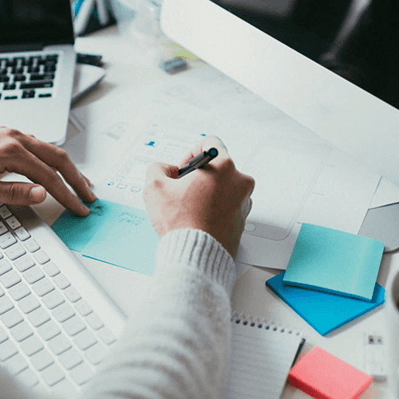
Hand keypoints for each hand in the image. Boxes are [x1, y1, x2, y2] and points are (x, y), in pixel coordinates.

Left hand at [0, 126, 95, 215]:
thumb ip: (11, 192)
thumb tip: (42, 193)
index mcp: (10, 151)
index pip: (49, 176)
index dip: (67, 195)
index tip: (79, 209)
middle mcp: (13, 137)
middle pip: (57, 158)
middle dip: (77, 179)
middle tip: (89, 197)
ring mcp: (9, 133)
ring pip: (49, 150)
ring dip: (67, 168)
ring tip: (79, 183)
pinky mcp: (2, 135)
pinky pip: (37, 146)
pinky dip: (52, 159)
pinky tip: (52, 167)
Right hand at [142, 137, 254, 256]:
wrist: (196, 256)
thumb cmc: (181, 223)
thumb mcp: (154, 186)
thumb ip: (158, 168)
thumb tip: (166, 170)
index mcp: (224, 166)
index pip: (210, 142)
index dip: (191, 152)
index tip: (183, 169)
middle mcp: (240, 181)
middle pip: (217, 167)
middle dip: (198, 176)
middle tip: (182, 191)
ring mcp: (244, 202)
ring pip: (223, 187)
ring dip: (207, 193)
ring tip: (189, 208)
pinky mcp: (242, 220)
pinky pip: (227, 206)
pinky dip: (214, 209)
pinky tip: (198, 219)